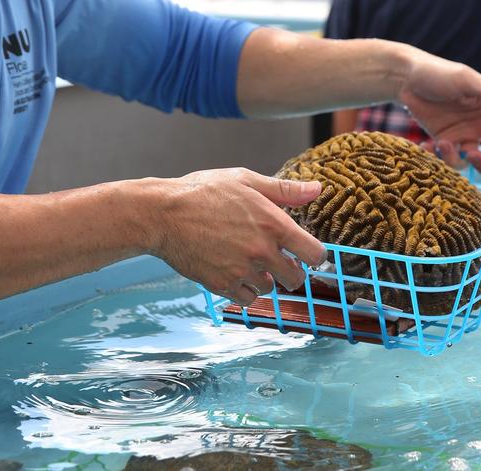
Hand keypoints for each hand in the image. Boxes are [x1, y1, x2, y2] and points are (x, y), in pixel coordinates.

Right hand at [153, 168, 325, 305]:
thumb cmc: (203, 191)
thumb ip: (284, 190)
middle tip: (277, 259)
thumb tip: (317, 190)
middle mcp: (262, 251)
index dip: (314, 254)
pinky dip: (244, 290)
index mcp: (273, 224)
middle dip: (290, 270)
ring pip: (269, 289)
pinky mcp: (222, 285)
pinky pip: (247, 299)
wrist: (163, 214)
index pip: (315, 253)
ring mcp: (242, 271)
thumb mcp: (246, 180)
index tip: (306, 252)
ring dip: (264, 279)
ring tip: (247, 260)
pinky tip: (234, 272)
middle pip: (296, 278)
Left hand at [398, 54, 480, 173]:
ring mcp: (463, 134)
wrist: (407, 79)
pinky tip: (426, 145)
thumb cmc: (439, 73)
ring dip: (458, 159)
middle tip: (471, 154)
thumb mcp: (465, 80)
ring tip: (442, 144)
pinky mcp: (445, 141)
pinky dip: (438, 157)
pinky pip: (448, 158)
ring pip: (470, 161)